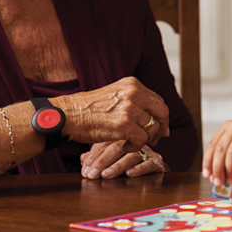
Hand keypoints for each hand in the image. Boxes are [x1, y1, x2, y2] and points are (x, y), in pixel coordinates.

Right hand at [55, 77, 169, 151]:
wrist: (68, 114)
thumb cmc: (88, 109)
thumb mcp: (114, 96)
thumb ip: (133, 101)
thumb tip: (153, 116)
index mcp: (133, 84)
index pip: (158, 101)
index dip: (162, 116)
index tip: (161, 128)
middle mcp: (134, 93)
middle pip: (162, 112)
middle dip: (162, 128)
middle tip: (156, 139)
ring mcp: (130, 108)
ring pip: (153, 128)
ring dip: (146, 139)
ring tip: (132, 143)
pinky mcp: (125, 125)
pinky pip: (142, 140)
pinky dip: (135, 147)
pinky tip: (125, 146)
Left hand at [80, 140, 168, 178]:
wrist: (154, 165)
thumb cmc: (128, 161)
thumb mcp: (110, 159)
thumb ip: (97, 157)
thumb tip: (83, 159)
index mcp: (121, 137)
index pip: (105, 143)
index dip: (94, 156)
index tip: (85, 170)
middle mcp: (134, 141)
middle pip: (117, 147)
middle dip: (103, 162)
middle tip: (93, 174)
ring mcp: (147, 150)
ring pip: (132, 155)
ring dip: (118, 166)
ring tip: (107, 175)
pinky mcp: (157, 161)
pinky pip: (150, 163)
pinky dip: (140, 168)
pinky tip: (129, 174)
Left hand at [202, 119, 231, 186]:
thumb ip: (229, 159)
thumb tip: (216, 176)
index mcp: (228, 127)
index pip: (213, 145)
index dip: (207, 161)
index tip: (207, 175)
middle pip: (221, 149)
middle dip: (217, 168)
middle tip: (218, 181)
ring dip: (229, 170)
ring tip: (230, 180)